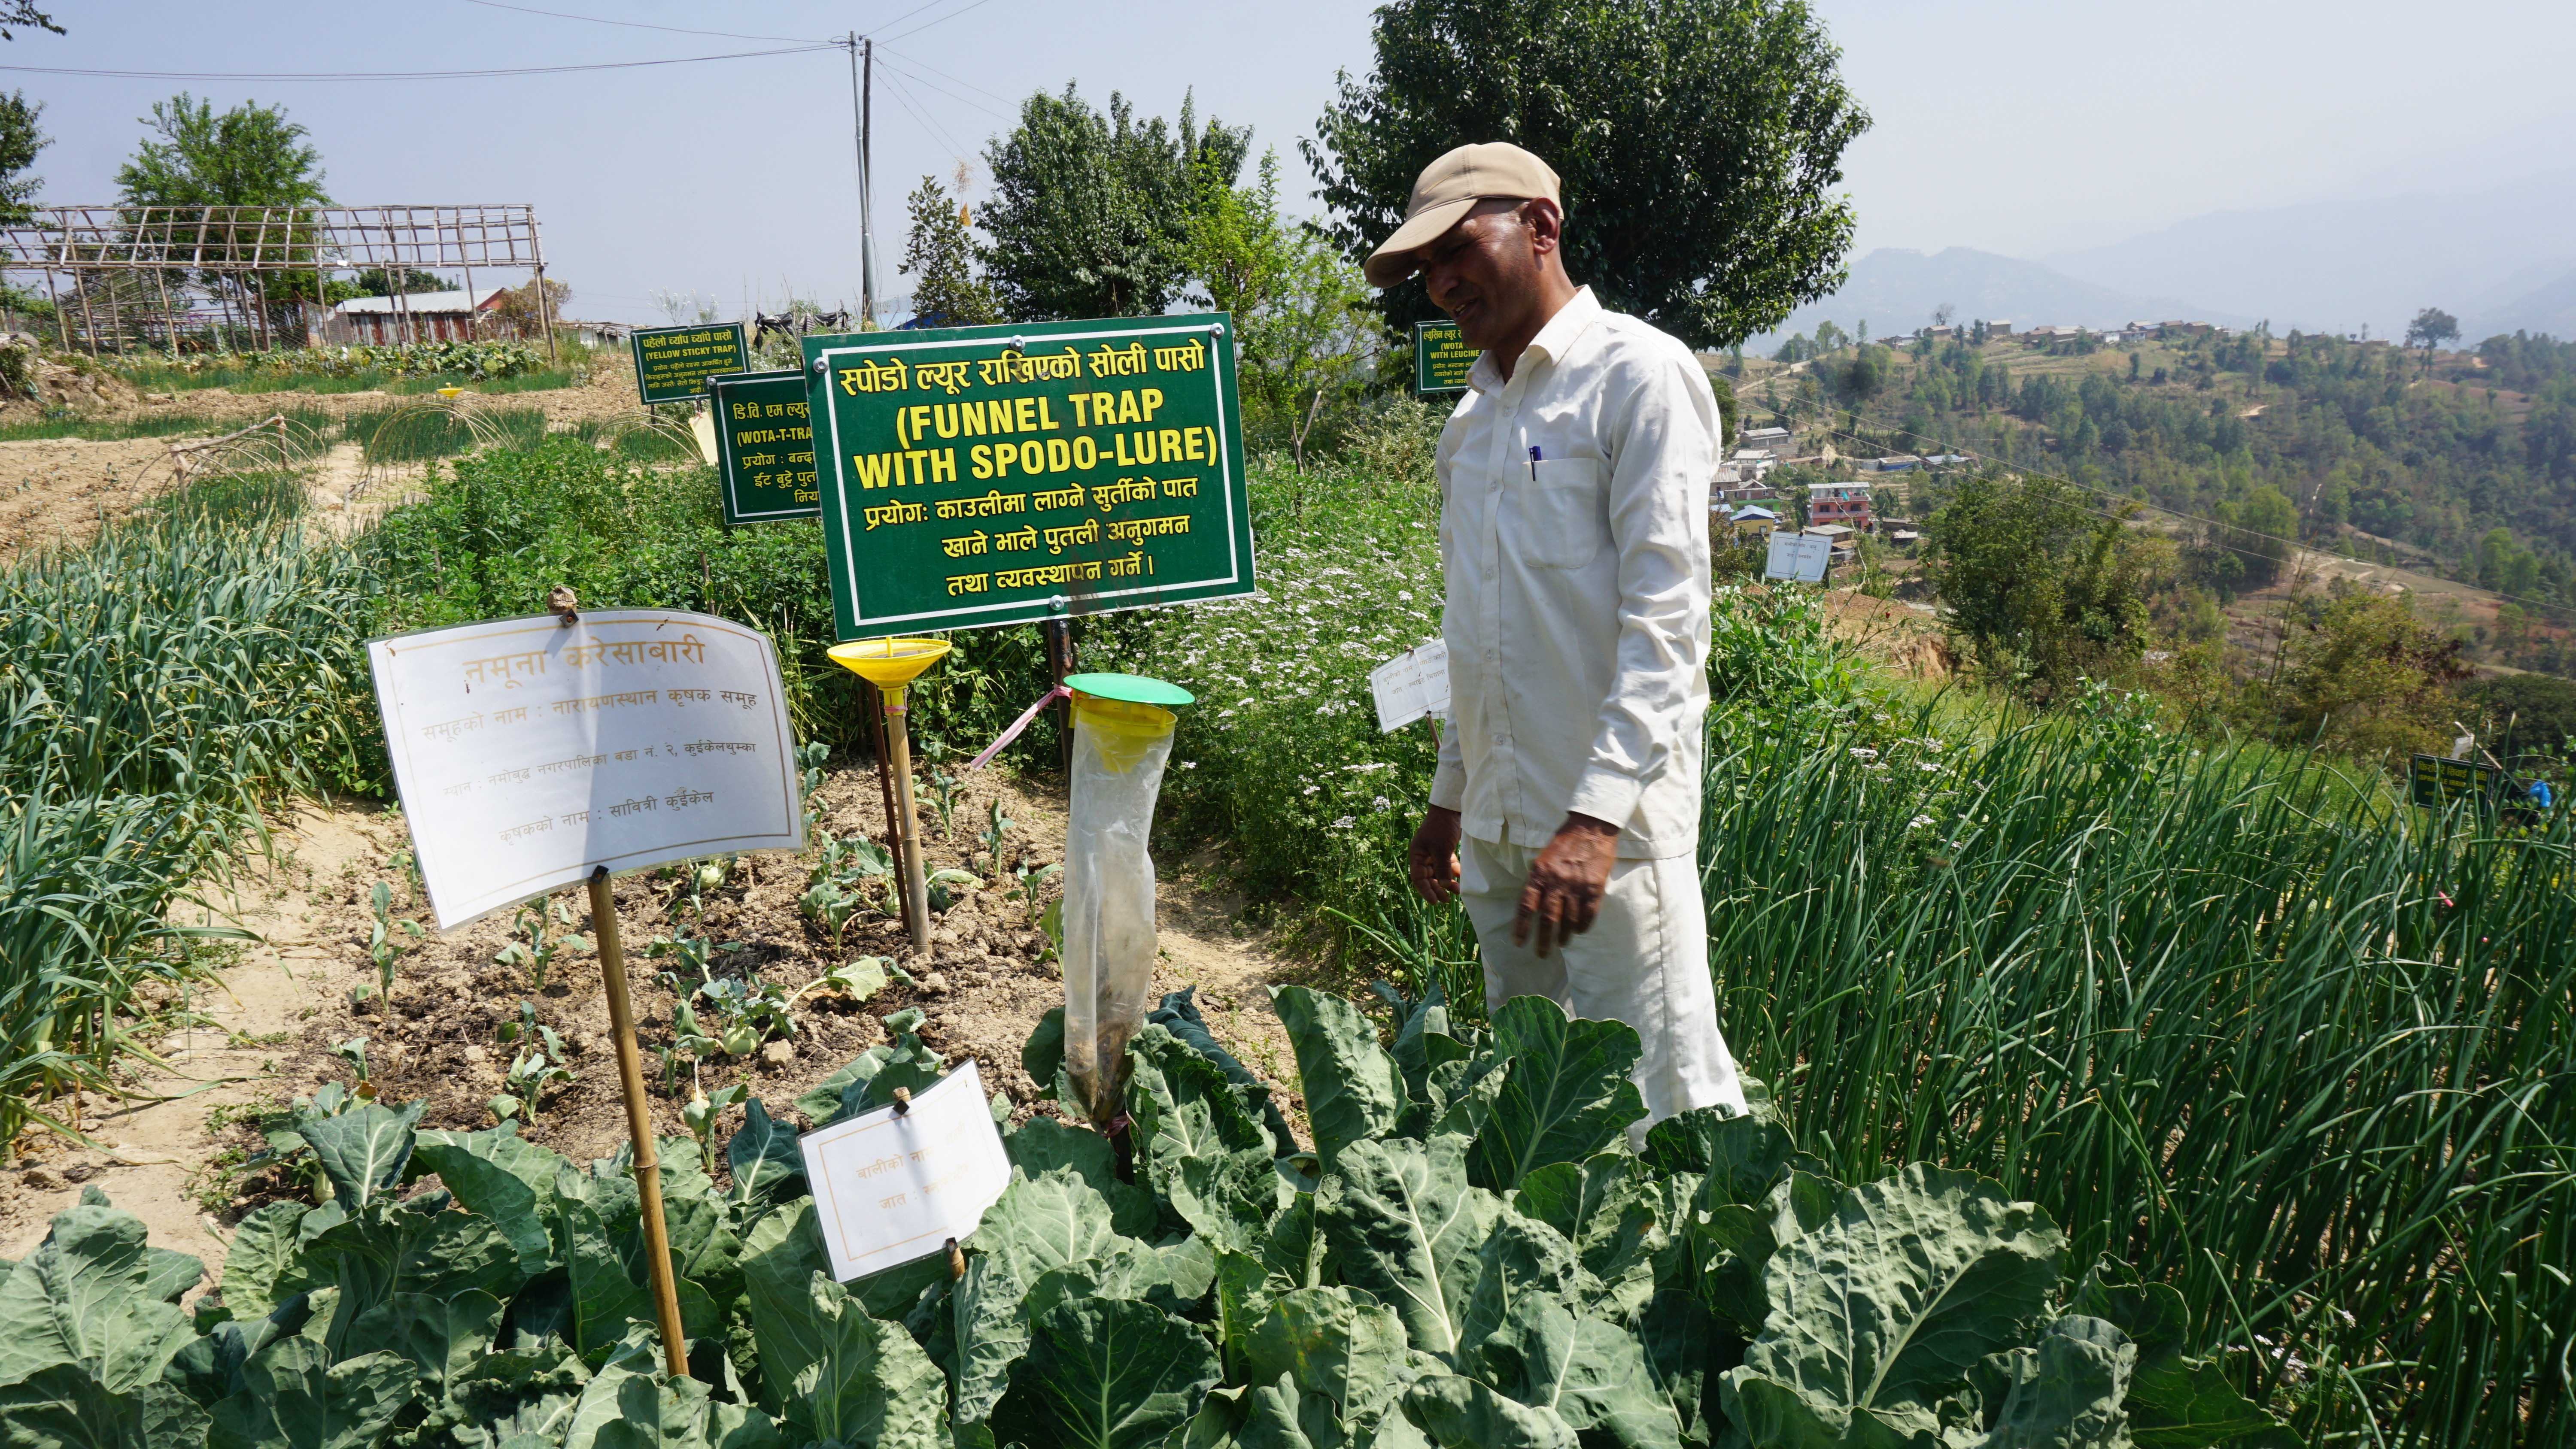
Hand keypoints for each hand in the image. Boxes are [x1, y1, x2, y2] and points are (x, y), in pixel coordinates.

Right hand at [1408, 807, 1462, 903]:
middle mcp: (1423, 856)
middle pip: (1428, 878)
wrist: (1451, 809)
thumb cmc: (1441, 828)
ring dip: (1446, 882)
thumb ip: (1442, 868)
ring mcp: (1434, 853)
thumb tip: (1444, 886)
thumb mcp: (1441, 849)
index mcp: (1416, 855)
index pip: (1418, 878)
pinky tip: (1460, 879)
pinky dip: (1453, 873)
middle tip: (1446, 900)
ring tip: (1457, 891)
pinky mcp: (1444, 851)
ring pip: (1439, 873)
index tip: (1435, 902)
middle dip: (1437, 889)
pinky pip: (1447, 866)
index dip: (1426, 891)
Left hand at [1515, 812, 1619, 956]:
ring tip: (1561, 942)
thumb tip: (1533, 906)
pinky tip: (1579, 931)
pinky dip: (1583, 926)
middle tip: (1541, 954)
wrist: (1591, 828)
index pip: (1527, 906)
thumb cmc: (1564, 843)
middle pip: (1548, 919)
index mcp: (1539, 874)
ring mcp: (1576, 886)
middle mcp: (1556, 882)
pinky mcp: (1594, 888)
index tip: (1519, 943)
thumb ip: (1538, 881)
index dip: (1522, 927)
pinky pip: (1588, 914)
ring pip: (1568, 920)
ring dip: (1564, 935)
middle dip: (1543, 940)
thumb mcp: (1543, 859)